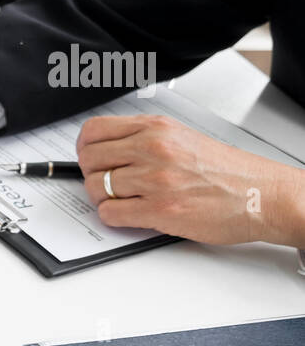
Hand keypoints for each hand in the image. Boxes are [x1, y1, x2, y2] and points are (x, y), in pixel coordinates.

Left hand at [77, 114, 304, 245]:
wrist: (261, 195)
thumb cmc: (227, 171)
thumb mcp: (182, 137)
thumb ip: (144, 139)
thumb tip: (107, 150)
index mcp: (156, 128)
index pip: (93, 130)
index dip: (85, 148)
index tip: (90, 158)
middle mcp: (153, 149)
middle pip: (88, 160)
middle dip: (93, 174)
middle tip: (108, 183)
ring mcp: (155, 179)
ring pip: (95, 188)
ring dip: (103, 198)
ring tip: (125, 200)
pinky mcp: (159, 210)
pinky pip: (110, 214)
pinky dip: (114, 217)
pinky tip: (131, 214)